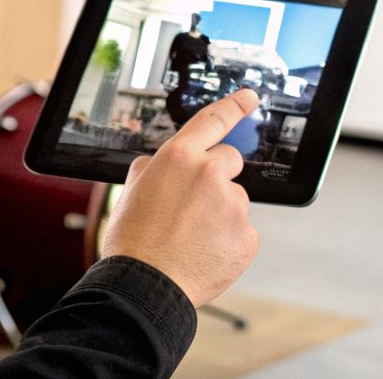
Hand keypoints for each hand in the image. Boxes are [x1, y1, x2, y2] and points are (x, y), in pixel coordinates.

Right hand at [100, 88, 260, 306]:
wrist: (146, 286)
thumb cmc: (133, 241)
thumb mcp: (131, 190)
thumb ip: (155, 167)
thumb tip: (162, 163)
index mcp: (180, 157)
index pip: (214, 120)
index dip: (235, 105)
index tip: (251, 97)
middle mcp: (211, 174)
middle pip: (230, 160)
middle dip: (217, 175)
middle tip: (194, 203)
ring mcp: (233, 205)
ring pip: (235, 199)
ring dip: (221, 211)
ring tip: (193, 236)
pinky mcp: (247, 236)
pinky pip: (242, 230)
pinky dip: (228, 239)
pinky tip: (206, 251)